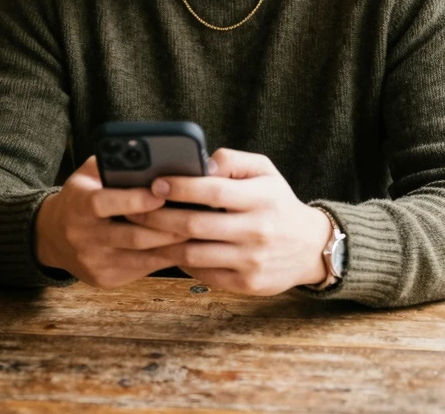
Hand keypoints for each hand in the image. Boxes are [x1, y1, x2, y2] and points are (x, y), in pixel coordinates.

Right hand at [34, 157, 184, 288]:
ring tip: (198, 232)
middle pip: (131, 235)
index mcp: (77, 205)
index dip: (134, 200)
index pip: (104, 203)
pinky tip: (184, 248)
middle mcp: (83, 236)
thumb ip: (114, 164)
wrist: (53, 236)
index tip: (161, 193)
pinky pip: (142, 269)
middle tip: (195, 216)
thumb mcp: (88, 175)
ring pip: (141, 256)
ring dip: (172, 245)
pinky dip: (165, 258)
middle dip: (166, 227)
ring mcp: (95, 262)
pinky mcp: (105, 279)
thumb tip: (153, 156)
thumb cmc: (81, 197)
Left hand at [126, 149, 332, 295]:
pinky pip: (203, 274)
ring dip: (162, 242)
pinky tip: (167, 249)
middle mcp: (257, 231)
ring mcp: (251, 261)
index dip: (180, 187)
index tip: (156, 183)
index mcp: (260, 199)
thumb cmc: (277, 202)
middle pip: (195, 225)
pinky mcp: (246, 284)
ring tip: (141, 231)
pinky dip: (181, 262)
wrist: (311, 247)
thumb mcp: (264, 171)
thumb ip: (231, 160)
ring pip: (193, 253)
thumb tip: (199, 164)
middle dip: (158, 217)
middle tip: (133, 208)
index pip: (213, 191)